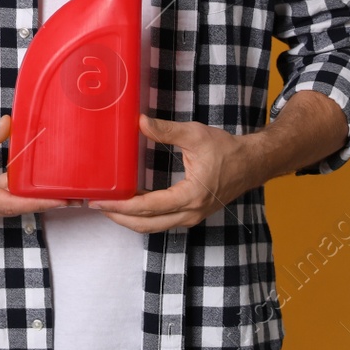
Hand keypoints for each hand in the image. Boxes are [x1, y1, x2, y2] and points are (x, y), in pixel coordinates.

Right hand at [0, 115, 71, 220]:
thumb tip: (10, 125)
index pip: (11, 202)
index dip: (38, 202)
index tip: (60, 200)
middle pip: (11, 209)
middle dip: (38, 202)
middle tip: (65, 196)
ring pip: (1, 208)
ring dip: (22, 199)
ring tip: (45, 188)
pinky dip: (6, 196)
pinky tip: (15, 182)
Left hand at [88, 116, 260, 232]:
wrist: (252, 163)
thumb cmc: (226, 150)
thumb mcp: (195, 135)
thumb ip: (166, 130)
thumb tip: (139, 122)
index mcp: (191, 195)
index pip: (148, 207)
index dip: (122, 206)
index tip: (101, 201)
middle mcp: (191, 212)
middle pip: (147, 224)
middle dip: (120, 218)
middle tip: (97, 206)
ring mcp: (192, 216)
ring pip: (155, 226)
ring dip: (131, 219)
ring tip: (109, 206)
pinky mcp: (192, 213)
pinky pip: (163, 221)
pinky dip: (144, 216)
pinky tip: (130, 202)